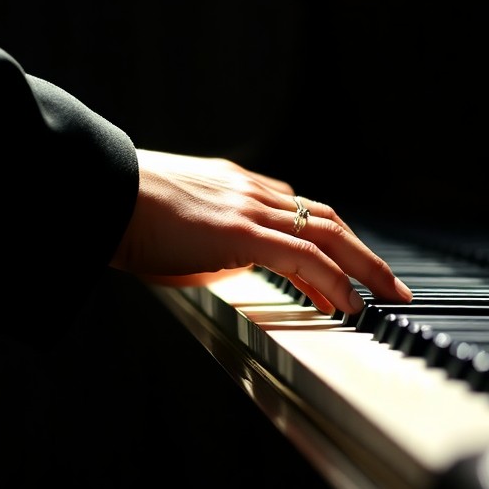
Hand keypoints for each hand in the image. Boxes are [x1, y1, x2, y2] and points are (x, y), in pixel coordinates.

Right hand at [112, 150, 412, 314]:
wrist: (98, 194)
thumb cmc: (124, 214)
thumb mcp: (180, 227)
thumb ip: (211, 242)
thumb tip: (225, 267)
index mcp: (238, 186)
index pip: (300, 212)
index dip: (330, 243)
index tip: (345, 272)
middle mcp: (252, 190)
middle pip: (327, 218)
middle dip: (364, 253)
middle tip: (390, 283)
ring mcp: (248, 207)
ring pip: (326, 233)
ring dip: (363, 266)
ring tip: (386, 295)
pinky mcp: (240, 231)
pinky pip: (303, 256)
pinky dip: (333, 279)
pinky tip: (348, 302)